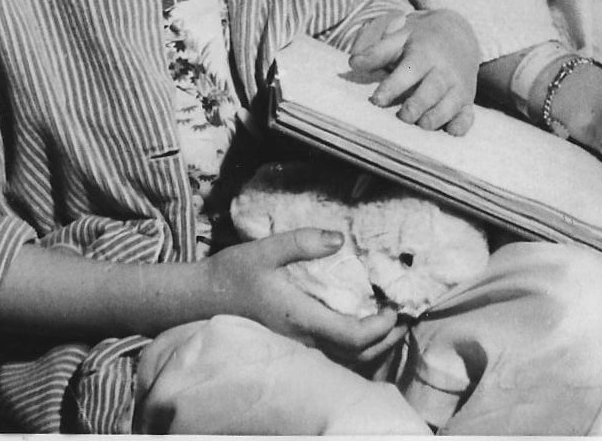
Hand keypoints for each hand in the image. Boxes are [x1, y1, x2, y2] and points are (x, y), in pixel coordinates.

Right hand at [203, 230, 405, 368]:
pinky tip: (359, 330)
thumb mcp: (265, 250)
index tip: (395, 308)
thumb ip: (303, 242)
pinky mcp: (289, 349)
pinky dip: (353, 350)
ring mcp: (295, 350)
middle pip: (357, 356)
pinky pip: (330, 360)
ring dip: (372, 346)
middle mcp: (301, 342)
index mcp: (301, 319)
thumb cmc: (232, 275)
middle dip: (386, 339)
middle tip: (404, 316)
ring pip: (345, 362)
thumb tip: (339, 239)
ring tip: (389, 324)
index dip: (381, 327)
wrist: (197, 300)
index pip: (353, 337)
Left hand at [348, 10, 479, 134]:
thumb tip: (353, 62)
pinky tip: (450, 132)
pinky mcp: (467, 101)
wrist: (459, 33)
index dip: (393, 86)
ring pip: (450, 105)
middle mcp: (444, 71)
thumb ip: (377, 52)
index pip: (410, 70)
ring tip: (421, 125)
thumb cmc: (422, 39)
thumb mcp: (401, 37)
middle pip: (433, 90)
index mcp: (426, 54)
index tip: (377, 99)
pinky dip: (461, 126)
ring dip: (437, 117)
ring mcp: (459, 87)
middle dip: (418, 105)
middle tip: (403, 117)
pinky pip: (468, 116)